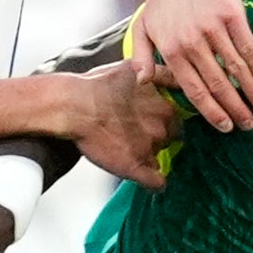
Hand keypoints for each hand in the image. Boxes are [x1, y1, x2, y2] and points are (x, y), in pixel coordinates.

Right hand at [70, 63, 178, 188]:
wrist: (74, 105)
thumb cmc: (96, 86)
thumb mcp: (134, 69)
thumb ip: (159, 75)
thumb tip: (174, 80)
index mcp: (166, 105)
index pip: (179, 119)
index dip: (167, 121)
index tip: (157, 122)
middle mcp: (163, 126)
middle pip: (173, 137)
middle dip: (161, 135)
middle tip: (139, 132)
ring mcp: (150, 147)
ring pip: (160, 156)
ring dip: (151, 154)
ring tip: (129, 147)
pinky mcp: (135, 166)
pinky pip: (157, 183)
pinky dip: (155, 183)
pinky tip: (148, 179)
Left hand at [130, 0, 252, 132]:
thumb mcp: (145, 25)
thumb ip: (142, 55)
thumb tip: (144, 83)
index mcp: (172, 49)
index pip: (193, 89)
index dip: (211, 112)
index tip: (225, 127)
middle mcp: (191, 41)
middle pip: (217, 84)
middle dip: (236, 109)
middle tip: (249, 126)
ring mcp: (212, 27)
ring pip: (236, 69)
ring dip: (252, 92)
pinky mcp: (232, 13)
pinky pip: (248, 47)